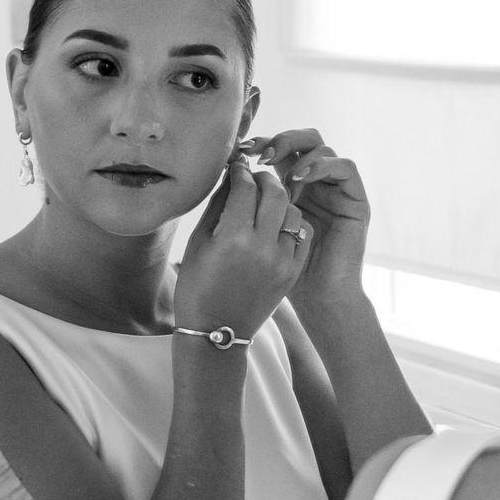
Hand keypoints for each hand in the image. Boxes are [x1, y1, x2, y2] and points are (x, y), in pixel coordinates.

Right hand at [173, 154, 312, 338]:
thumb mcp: (199, 243)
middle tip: (257, 177)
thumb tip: (231, 177)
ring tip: (268, 202)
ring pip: (293, 212)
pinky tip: (279, 224)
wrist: (216, 332)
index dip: (241, 172)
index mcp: (233, 237)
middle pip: (276, 193)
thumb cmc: (197, 287)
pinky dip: (292, 224)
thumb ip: (218, 206)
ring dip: (281, 201)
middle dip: (266, 179)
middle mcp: (262, 246)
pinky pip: (301, 235)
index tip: (237, 167)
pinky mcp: (292, 272)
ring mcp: (282, 261)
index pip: (245, 188)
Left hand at [241, 129, 370, 309]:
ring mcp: (337, 191)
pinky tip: (298, 179)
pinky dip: (321, 166)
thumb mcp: (251, 232)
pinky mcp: (356, 201)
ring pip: (323, 148)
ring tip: (278, 172)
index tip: (240, 149)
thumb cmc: (278, 273)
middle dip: (280, 140)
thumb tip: (225, 167)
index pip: (280, 149)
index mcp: (291, 187)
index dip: (262, 142)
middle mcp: (316, 184)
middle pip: (303, 139)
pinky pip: (346, 167)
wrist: (316, 301)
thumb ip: (243, 201)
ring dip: (298, 153)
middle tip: (259, 154)